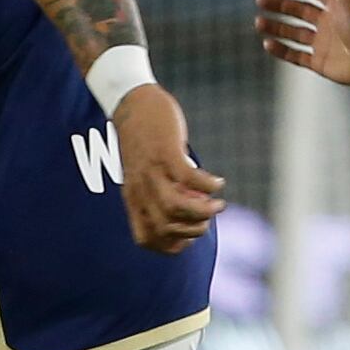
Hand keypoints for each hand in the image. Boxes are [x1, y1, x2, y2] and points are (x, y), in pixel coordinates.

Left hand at [111, 84, 224, 252]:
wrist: (132, 102)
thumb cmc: (142, 138)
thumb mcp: (142, 172)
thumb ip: (156, 193)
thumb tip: (185, 213)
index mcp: (133, 197)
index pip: (145, 238)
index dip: (170, 247)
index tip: (189, 240)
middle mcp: (140, 188)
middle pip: (166, 226)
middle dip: (193, 230)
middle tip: (208, 218)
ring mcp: (152, 171)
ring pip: (177, 207)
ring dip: (203, 212)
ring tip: (218, 205)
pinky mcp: (166, 153)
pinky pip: (191, 179)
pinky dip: (208, 185)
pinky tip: (218, 182)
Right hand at [256, 0, 349, 85]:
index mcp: (335, 8)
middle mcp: (328, 25)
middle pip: (298, 12)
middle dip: (279, 5)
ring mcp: (322, 44)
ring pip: (293, 33)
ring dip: (275, 27)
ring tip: (258, 21)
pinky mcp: (319, 62)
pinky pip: (295, 55)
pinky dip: (280, 50)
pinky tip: (267, 42)